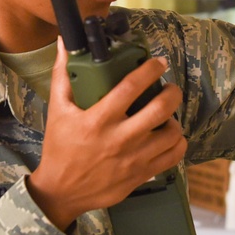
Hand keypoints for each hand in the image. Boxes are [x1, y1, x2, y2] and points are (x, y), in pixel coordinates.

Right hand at [27, 39, 186, 229]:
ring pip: (172, 134)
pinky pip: (173, 156)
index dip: (150, 71)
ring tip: (166, 114)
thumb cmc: (60, 148)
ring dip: (174, 119)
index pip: (131, 88)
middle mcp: (119, 139)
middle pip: (160, 109)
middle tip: (169, 87)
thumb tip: (64, 43)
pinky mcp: (141, 175)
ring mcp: (134, 159)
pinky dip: (177, 143)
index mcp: (98, 120)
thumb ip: (63, 75)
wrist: (61, 192)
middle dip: (172, 92)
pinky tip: (169, 136)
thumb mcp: (57, 110)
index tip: (159, 63)